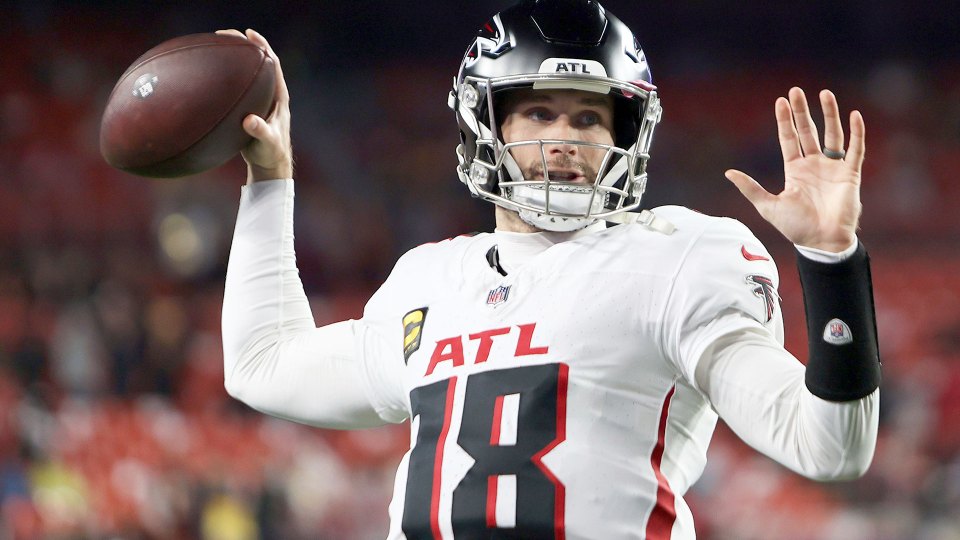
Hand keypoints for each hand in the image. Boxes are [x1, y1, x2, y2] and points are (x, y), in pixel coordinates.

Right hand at [216, 29, 292, 183]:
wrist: (269, 164)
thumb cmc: (270, 154)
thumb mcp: (267, 143)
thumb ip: (261, 131)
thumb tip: (249, 121)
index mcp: (279, 97)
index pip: (273, 64)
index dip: (262, 47)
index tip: (249, 35)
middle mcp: (270, 94)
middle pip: (258, 62)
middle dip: (243, 46)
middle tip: (225, 34)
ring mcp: (259, 100)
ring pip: (246, 73)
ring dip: (232, 58)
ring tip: (214, 46)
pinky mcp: (248, 107)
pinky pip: (235, 86)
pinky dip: (223, 77)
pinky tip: (207, 73)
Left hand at [725, 87, 864, 252]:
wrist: (821, 242)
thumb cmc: (796, 227)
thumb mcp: (768, 206)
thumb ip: (750, 188)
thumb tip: (728, 173)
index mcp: (795, 170)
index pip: (789, 138)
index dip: (785, 120)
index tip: (780, 101)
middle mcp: (814, 165)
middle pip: (808, 131)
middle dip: (802, 111)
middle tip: (796, 90)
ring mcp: (833, 168)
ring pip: (833, 134)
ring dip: (829, 114)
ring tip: (824, 94)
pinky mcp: (850, 174)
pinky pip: (855, 149)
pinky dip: (857, 133)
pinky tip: (854, 115)